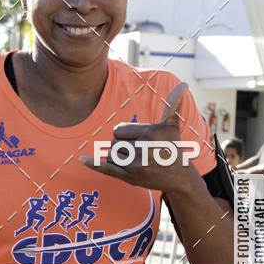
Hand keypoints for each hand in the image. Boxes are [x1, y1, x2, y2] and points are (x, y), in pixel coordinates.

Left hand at [79, 83, 194, 194]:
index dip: (126, 135)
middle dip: (123, 146)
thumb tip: (183, 84)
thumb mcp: (172, 125)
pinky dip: (93, 164)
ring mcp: (137, 166)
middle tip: (140, 152)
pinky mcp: (131, 179)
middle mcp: (143, 149)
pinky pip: (107, 169)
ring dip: (119, 158)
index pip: (119, 130)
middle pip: (114, 143)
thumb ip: (172, 104)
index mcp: (150, 133)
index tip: (139, 140)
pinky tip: (81, 159)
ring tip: (136, 161)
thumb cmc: (172, 146)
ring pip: (111, 156)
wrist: (178, 176)